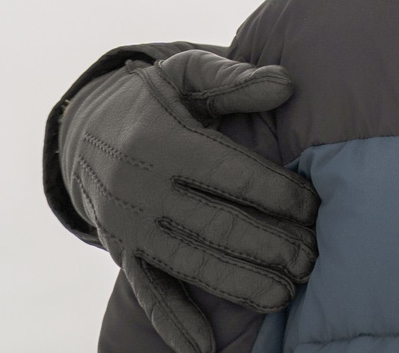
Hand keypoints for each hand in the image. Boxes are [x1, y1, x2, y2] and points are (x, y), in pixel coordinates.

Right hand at [60, 49, 319, 352]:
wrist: (85, 133)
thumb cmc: (155, 98)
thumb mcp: (185, 73)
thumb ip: (234, 79)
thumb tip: (286, 84)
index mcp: (161, 139)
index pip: (228, 174)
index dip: (274, 192)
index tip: (313, 207)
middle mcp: (140, 186)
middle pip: (215, 224)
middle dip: (269, 245)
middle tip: (313, 259)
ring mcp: (128, 225)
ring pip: (190, 262)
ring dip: (239, 284)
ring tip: (286, 296)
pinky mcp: (121, 253)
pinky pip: (148, 292)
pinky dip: (174, 322)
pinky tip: (204, 347)